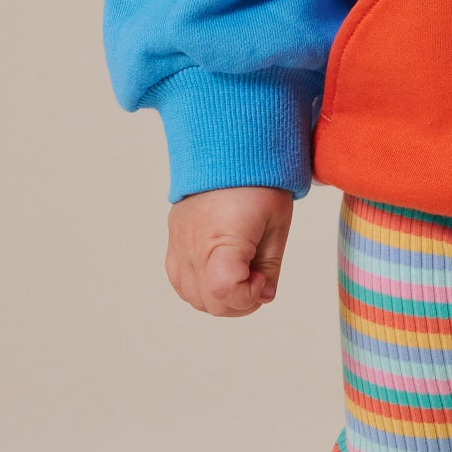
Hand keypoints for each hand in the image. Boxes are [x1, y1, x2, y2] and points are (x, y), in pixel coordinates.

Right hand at [165, 186, 294, 316]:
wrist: (230, 148)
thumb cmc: (260, 183)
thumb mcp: (277, 224)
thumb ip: (271, 266)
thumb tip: (264, 297)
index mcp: (221, 237)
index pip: (223, 291)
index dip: (248, 296)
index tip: (262, 277)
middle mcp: (192, 244)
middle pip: (208, 302)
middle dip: (239, 302)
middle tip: (257, 279)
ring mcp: (179, 242)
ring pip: (191, 296)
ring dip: (219, 298)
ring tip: (241, 275)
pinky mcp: (173, 238)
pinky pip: (179, 279)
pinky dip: (200, 286)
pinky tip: (221, 272)